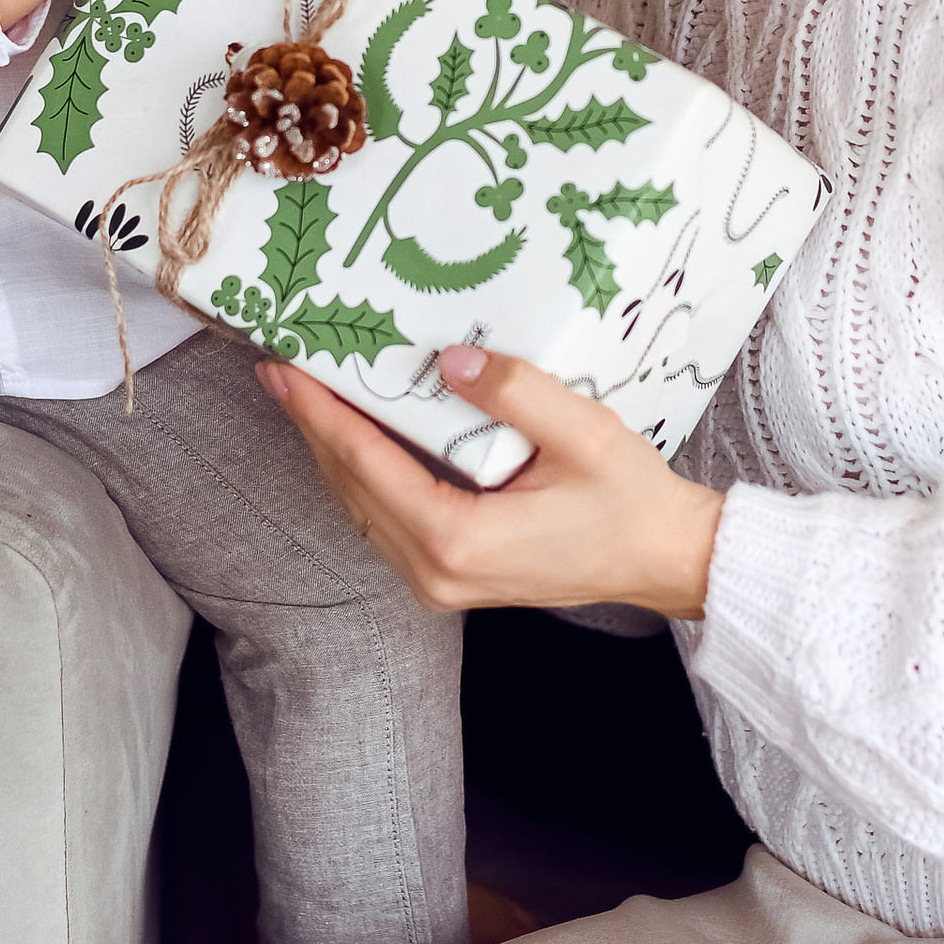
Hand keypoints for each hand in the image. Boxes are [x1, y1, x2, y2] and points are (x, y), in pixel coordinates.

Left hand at [257, 344, 721, 622]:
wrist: (663, 560)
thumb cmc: (629, 500)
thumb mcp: (581, 433)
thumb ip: (514, 392)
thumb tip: (446, 362)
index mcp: (458, 539)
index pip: (366, 465)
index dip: (320, 413)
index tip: (283, 370)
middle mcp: (435, 571)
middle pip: (351, 488)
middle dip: (314, 427)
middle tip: (280, 370)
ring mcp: (440, 582)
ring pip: (362, 507)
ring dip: (334, 451)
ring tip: (307, 396)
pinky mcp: (451, 576)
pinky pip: (386, 519)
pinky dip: (364, 475)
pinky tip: (356, 438)